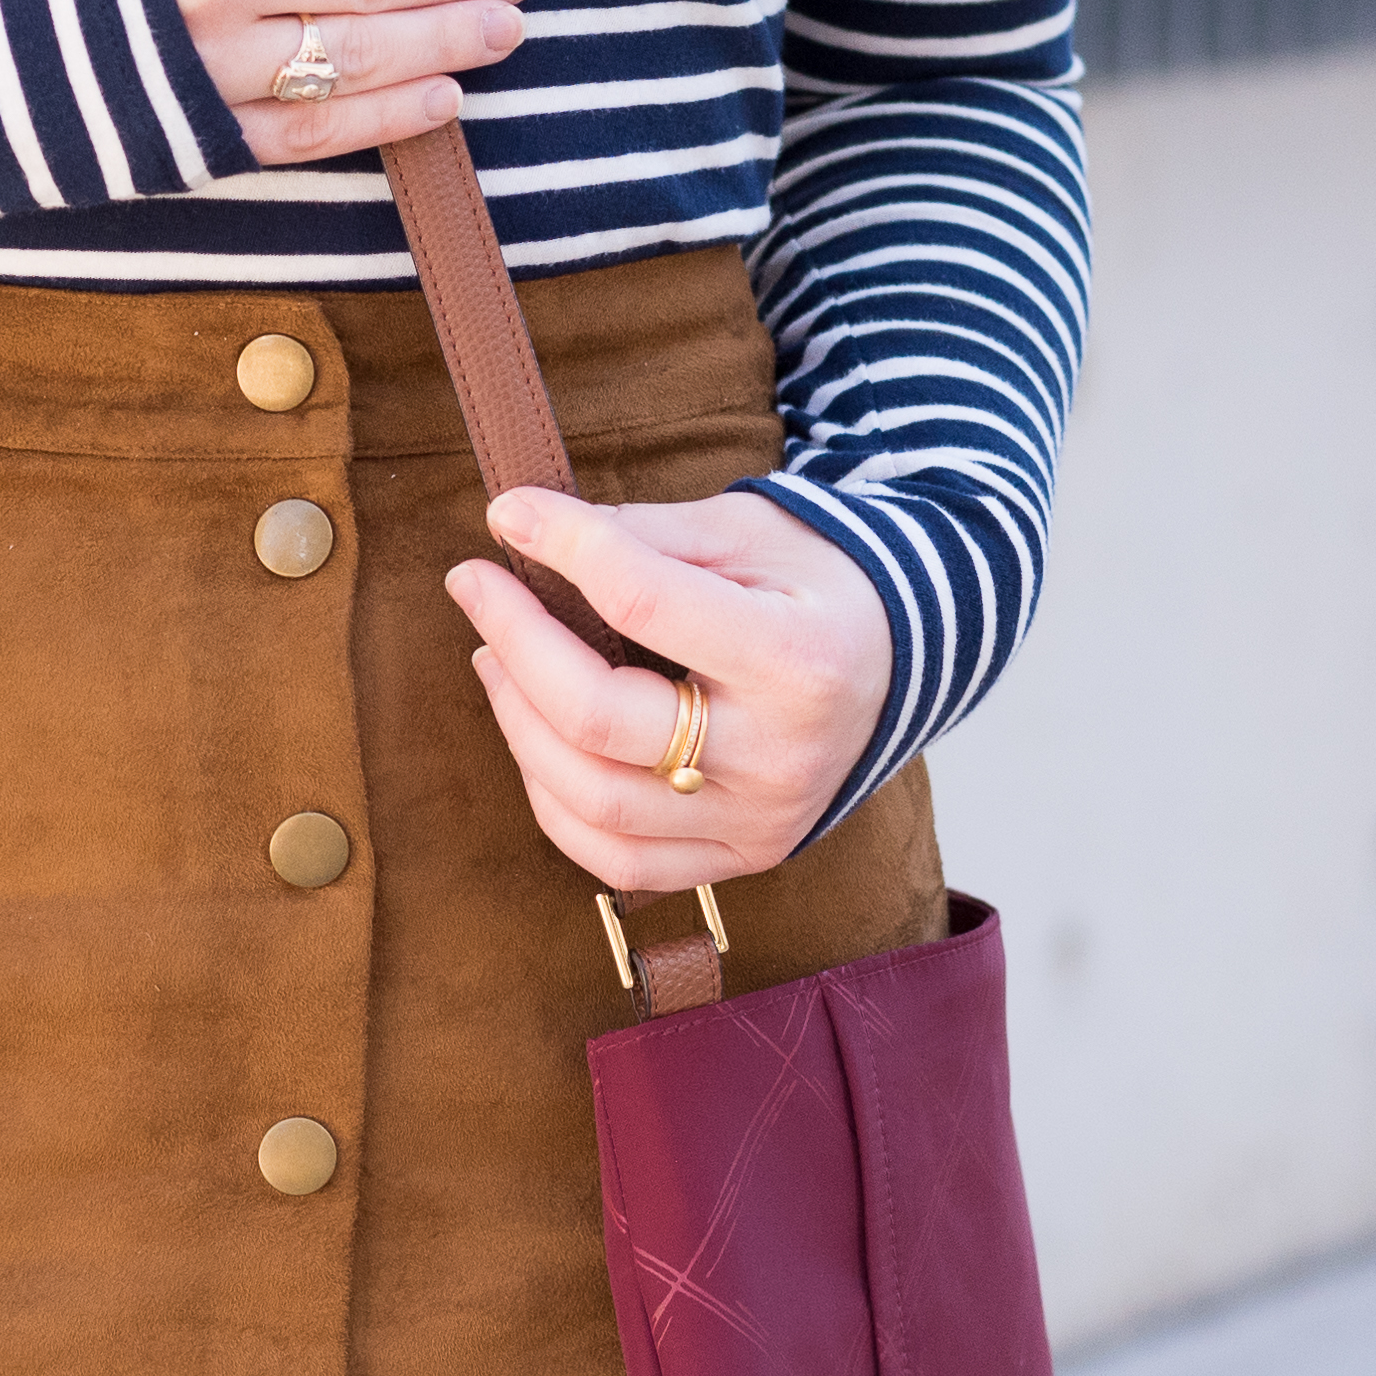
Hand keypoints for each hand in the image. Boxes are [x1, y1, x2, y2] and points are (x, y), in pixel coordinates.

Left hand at [445, 489, 897, 890]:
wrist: (900, 662)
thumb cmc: (820, 586)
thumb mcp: (752, 530)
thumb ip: (645, 535)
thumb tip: (534, 534)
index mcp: (798, 657)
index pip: (646, 600)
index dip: (564, 547)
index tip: (510, 514)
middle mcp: (780, 756)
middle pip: (601, 719)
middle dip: (516, 643)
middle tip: (475, 585)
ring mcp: (759, 823)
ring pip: (594, 804)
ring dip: (518, 724)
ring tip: (494, 658)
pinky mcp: (739, 858)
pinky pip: (616, 861)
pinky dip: (553, 801)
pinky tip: (533, 738)